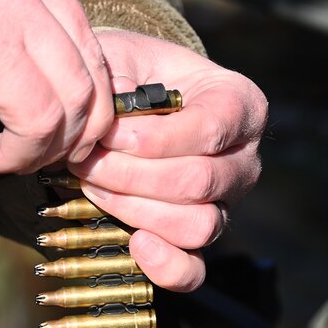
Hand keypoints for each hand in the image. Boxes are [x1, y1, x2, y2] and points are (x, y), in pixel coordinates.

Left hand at [68, 30, 266, 290]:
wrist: (116, 102)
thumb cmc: (125, 75)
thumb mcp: (120, 57)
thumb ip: (117, 75)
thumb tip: (109, 112)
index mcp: (239, 104)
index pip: (213, 129)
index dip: (156, 138)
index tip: (108, 134)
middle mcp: (242, 158)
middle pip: (200, 182)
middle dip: (132, 174)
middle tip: (86, 160)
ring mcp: (224, 203)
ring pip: (197, 224)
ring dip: (135, 209)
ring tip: (94, 186)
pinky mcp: (196, 240)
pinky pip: (194, 270)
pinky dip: (165, 265)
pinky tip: (135, 243)